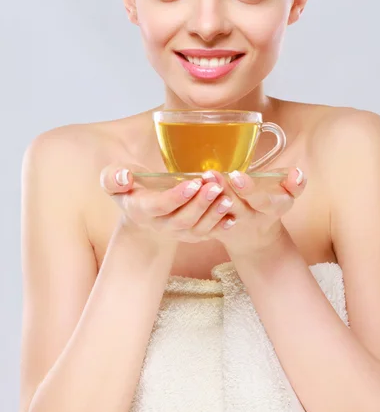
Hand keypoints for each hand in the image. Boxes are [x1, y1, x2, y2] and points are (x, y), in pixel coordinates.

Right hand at [99, 164, 236, 248]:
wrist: (140, 208)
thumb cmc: (129, 187)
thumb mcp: (113, 179)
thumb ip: (113, 177)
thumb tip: (124, 178)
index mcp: (141, 210)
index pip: (160, 207)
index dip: (177, 197)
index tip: (193, 183)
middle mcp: (160, 226)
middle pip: (183, 220)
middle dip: (200, 204)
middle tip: (215, 186)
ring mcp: (177, 232)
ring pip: (197, 229)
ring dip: (214, 215)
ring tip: (228, 198)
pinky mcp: (192, 234)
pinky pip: (207, 234)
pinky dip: (221, 227)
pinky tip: (233, 216)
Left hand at [195, 167, 306, 257]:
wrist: (256, 237)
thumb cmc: (271, 203)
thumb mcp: (287, 194)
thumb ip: (294, 183)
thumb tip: (297, 175)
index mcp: (272, 208)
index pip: (263, 201)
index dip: (250, 190)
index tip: (236, 176)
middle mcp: (251, 219)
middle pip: (237, 206)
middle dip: (224, 189)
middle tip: (210, 173)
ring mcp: (233, 227)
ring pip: (219, 215)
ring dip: (208, 199)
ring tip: (199, 180)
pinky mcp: (216, 231)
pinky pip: (205, 224)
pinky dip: (197, 211)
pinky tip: (188, 195)